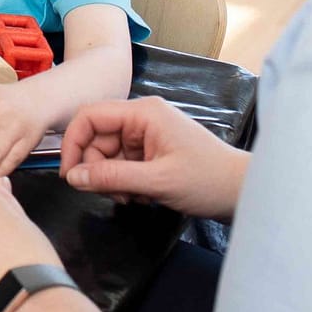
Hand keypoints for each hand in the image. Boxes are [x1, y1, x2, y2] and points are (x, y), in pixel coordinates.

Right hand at [57, 96, 247, 218]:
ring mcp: (147, 135)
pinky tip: (144, 197)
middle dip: (99, 170)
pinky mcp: (152, 152)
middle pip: (98, 140)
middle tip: (115, 196)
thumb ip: (111, 177)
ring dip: (114, 181)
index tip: (70, 175)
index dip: (73, 143)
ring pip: (109, 156)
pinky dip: (127, 184)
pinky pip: (124, 165)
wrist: (242, 193)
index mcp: (143, 112)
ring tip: (136, 198)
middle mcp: (142, 118)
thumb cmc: (207, 180)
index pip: (90, 116)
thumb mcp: (156, 181)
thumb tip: (72, 177)